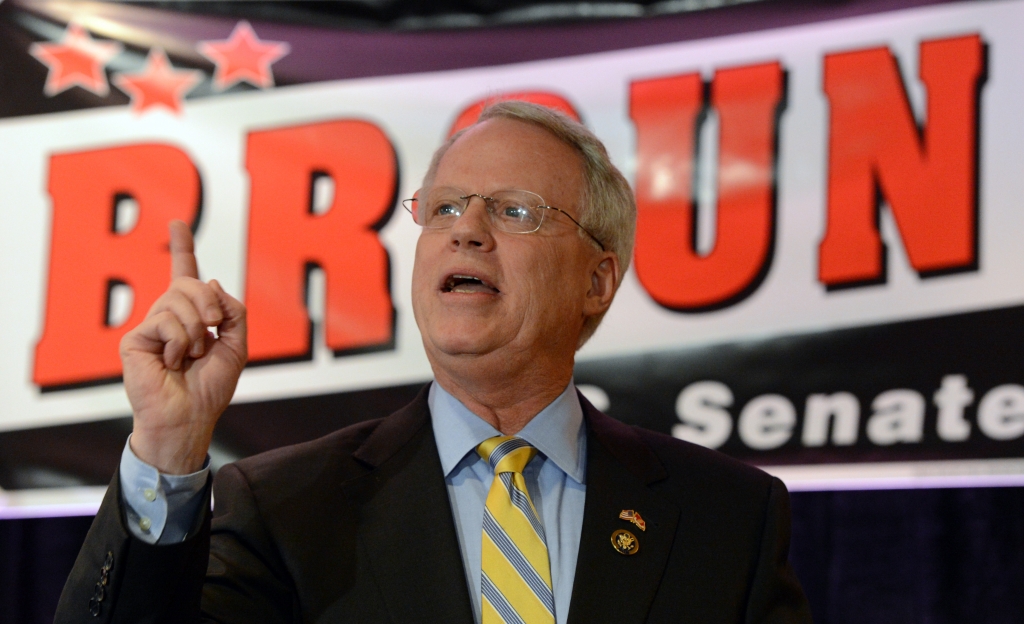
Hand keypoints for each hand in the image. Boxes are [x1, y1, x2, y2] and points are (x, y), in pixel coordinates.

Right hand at [120, 220, 246, 473]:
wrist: (189, 418)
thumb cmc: (210, 388)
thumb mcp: (236, 345)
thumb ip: (233, 312)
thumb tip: (211, 282)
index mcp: (191, 316)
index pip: (185, 275)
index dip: (182, 248)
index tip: (177, 223)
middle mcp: (168, 317)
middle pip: (190, 283)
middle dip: (210, 304)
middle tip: (214, 330)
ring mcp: (150, 327)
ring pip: (178, 299)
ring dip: (197, 330)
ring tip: (192, 356)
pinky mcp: (135, 339)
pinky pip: (165, 321)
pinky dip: (180, 341)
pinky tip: (174, 362)